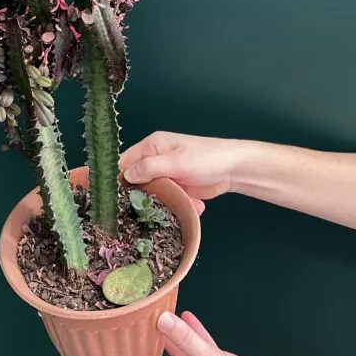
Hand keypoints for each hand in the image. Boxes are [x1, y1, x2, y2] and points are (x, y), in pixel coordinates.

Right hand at [121, 132, 243, 213]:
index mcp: (152, 146)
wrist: (234, 169)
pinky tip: (194, 206)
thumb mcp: (176, 162)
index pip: (126, 162)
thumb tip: (126, 176)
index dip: (121, 179)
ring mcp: (168, 174)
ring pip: (154, 193)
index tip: (120, 198)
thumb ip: (150, 167)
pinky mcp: (179, 188)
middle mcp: (156, 159)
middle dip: (145, 195)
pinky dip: (179, 205)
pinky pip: (170, 199)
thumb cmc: (205, 158)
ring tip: (177, 207)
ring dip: (165, 203)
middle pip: (138, 180)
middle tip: (149, 209)